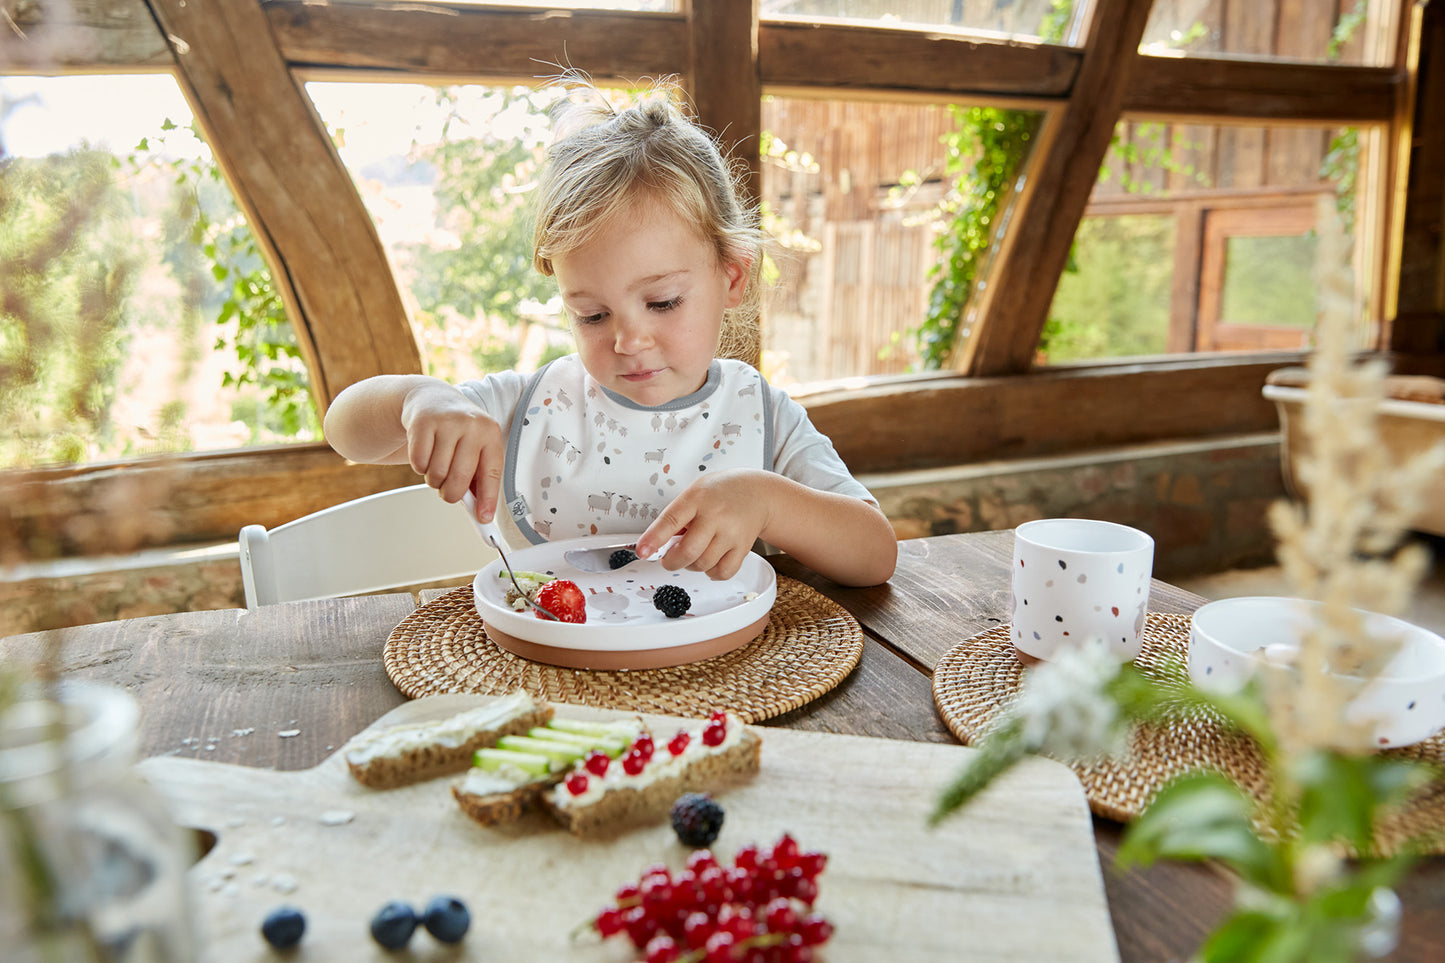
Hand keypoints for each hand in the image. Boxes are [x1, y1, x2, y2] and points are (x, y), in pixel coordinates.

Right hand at [399, 382, 504, 519]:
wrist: (431, 399)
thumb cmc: (458, 430)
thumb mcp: (475, 446)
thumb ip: (477, 476)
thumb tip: (479, 511)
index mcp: (490, 432)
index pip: (492, 472)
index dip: (487, 498)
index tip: (483, 517)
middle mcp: (472, 425)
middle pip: (460, 477)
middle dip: (451, 494)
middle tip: (447, 493)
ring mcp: (447, 421)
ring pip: (437, 473)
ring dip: (434, 479)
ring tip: (437, 467)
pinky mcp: (422, 422)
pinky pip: (418, 463)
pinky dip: (420, 467)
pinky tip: (425, 454)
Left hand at [638, 469, 771, 580]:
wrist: (757, 493)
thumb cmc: (721, 492)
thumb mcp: (695, 492)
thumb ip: (678, 515)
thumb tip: (658, 544)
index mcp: (697, 498)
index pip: (671, 520)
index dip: (654, 538)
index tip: (642, 551)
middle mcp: (716, 516)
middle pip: (688, 551)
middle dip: (672, 561)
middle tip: (669, 558)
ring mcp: (731, 533)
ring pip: (703, 564)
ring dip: (692, 565)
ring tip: (694, 553)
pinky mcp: (742, 548)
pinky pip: (723, 572)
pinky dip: (712, 573)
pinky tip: (710, 561)